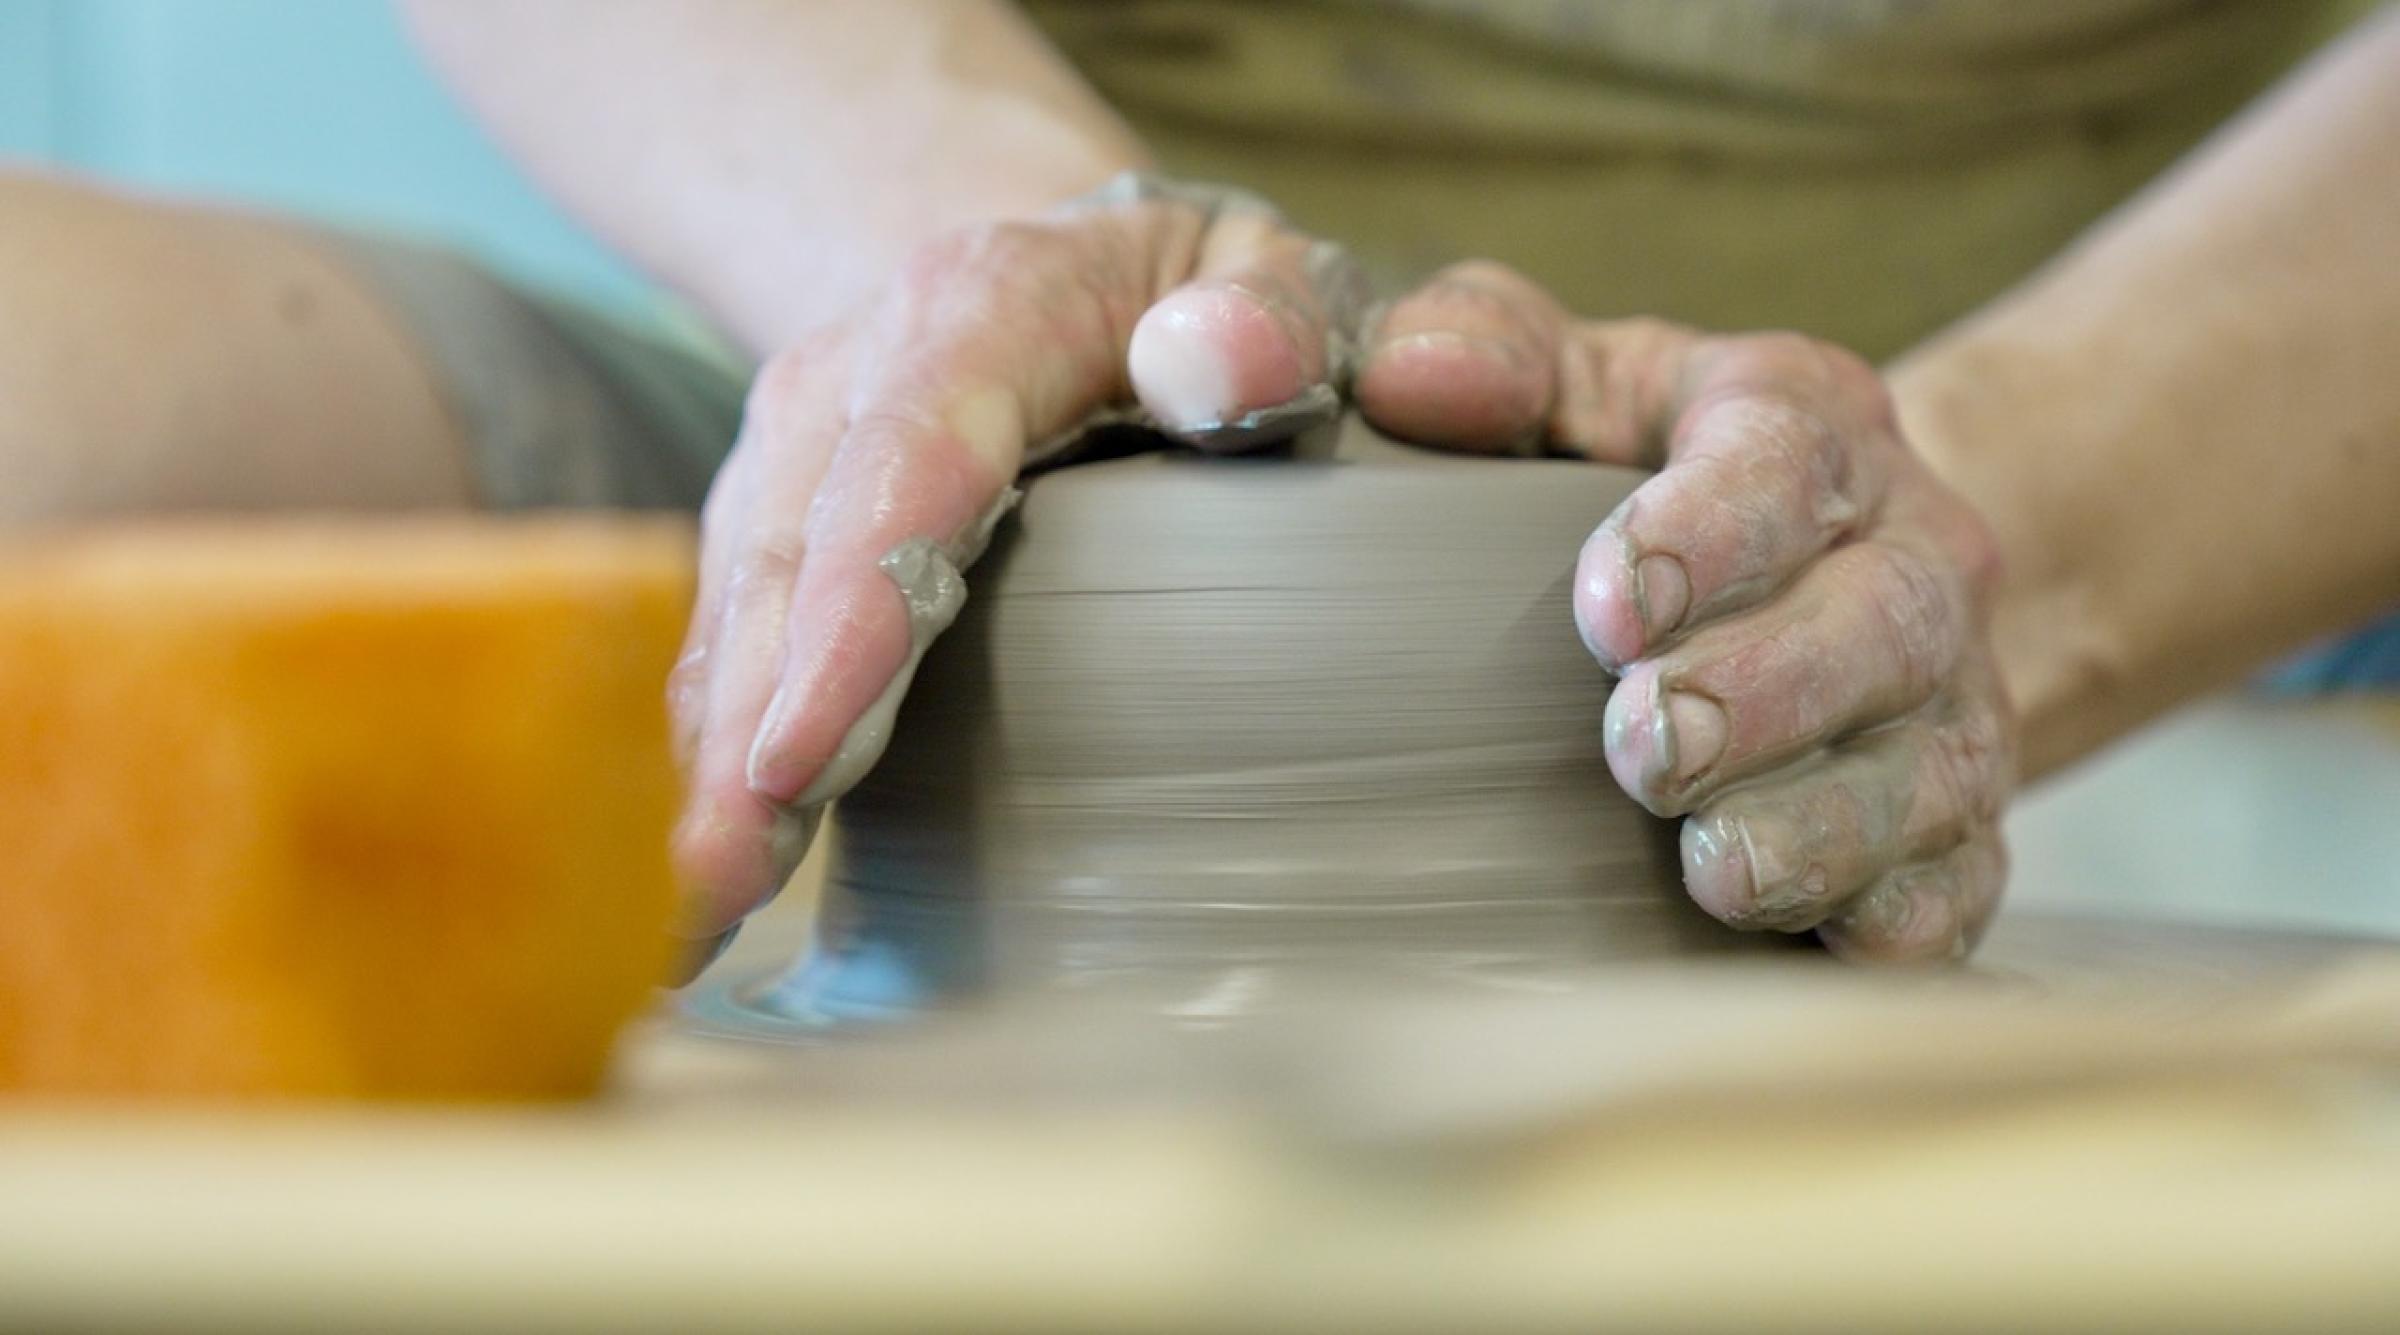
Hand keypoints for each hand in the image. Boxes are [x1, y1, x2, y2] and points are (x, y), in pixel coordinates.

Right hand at [668, 175, 1362, 968]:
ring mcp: (801, 444)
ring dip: (707, 763)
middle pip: (792, 558)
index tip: (798, 761)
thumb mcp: (1273, 277)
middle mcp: (859, 370)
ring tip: (686, 914)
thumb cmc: (1196, 298)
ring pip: (739, 605)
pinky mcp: (776, 509)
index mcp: (987, 306)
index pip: (907, 465)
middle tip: (711, 894)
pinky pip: (731, 630)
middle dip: (746, 735)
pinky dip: (708, 745)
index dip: (849, 620)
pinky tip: (699, 860)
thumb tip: (1217, 372)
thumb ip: (1274, 318)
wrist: (1064, 256)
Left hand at [1354, 262, 2015, 960]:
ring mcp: (1951, 705)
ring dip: (1823, 830)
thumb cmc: (1656, 477)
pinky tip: (1812, 952)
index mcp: (1811, 426)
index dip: (1709, 532)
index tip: (1611, 606)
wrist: (1842, 573)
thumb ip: (1493, 352)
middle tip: (1647, 748)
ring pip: (1930, 771)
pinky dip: (1894, 926)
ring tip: (1715, 870)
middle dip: (1765, 695)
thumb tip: (1413, 377)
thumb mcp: (1583, 384)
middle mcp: (1910, 559)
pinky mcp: (1962, 831)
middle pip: (1882, 623)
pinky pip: (1957, 889)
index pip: (1783, 459)